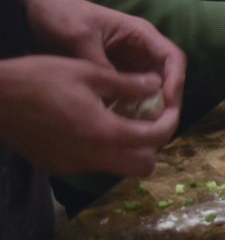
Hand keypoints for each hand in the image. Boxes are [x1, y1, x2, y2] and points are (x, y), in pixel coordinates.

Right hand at [0, 55, 179, 174]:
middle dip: (153, 147)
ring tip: (120, 121)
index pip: (155, 138)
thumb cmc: (38, 78)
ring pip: (117, 168)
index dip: (170, 123)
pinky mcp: (56, 165)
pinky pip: (91, 164)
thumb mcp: (87, 72)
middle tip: (147, 122)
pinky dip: (100, 150)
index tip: (169, 110)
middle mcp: (92, 155)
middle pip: (143, 167)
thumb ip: (127, 83)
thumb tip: (157, 84)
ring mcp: (72, 164)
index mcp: (104, 131)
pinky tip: (90, 127)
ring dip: (127, 150)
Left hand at [17, 0, 185, 116]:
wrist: (35, 10)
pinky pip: (129, 94)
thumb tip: (118, 98)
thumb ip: (101, 67)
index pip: (172, 58)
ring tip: (141, 129)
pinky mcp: (114, 75)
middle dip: (166, 102)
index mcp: (140, 34)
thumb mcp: (80, 40)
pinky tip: (122, 124)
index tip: (168, 105)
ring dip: (149, 108)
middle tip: (158, 128)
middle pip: (166, 78)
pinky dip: (129, 109)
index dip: (176, 81)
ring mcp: (128, 63)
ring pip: (150, 89)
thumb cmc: (61, 15)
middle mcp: (140, 50)